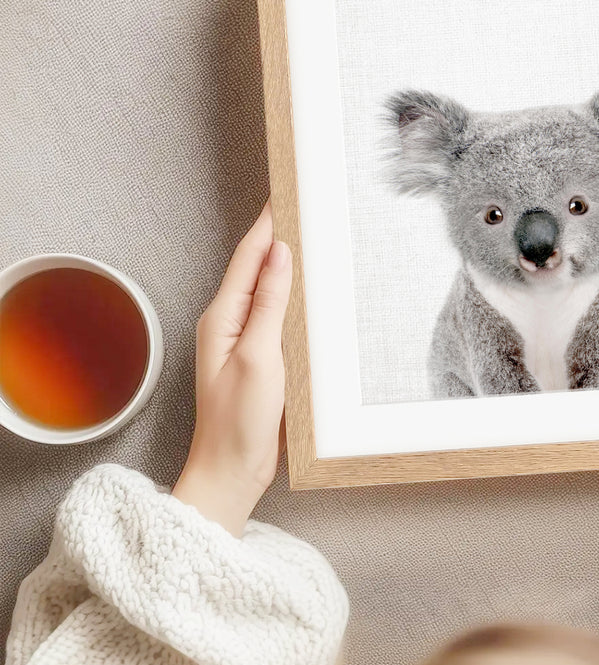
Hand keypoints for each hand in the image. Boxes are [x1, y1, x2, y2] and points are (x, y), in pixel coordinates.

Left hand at [172, 203, 292, 534]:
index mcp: (222, 317)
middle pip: (256, 266)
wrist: (231, 473)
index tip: (287, 192)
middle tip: (305, 203)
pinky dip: (292, 293)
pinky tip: (309, 288)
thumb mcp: (259, 357)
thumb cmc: (238, 423)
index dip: (268, 222)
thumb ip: (269, 303)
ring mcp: (243, 340)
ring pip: (267, 288)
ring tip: (311, 234)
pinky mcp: (259, 357)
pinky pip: (276, 313)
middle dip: (278, 233)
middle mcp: (229, 322)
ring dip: (286, 261)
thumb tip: (279, 253)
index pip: (249, 256)